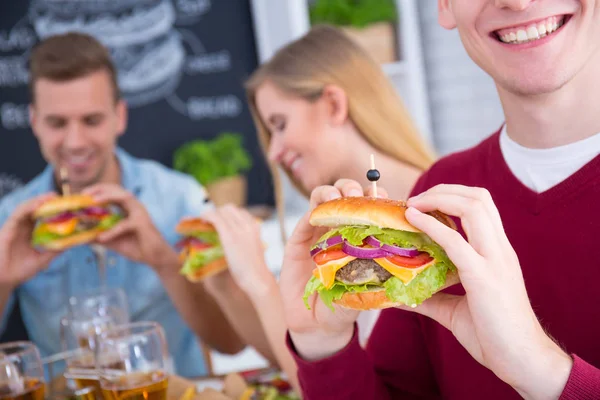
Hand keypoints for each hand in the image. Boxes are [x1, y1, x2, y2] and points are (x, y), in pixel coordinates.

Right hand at [0, 193, 60, 287]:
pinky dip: (28, 208)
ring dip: (38, 201)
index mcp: (28, 232)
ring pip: (25, 208)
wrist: (3, 281)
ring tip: (52, 197)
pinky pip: (17, 215)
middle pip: (34, 208)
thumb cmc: (19, 271)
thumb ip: (54, 250)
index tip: (65, 204)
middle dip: (46, 200)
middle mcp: (21, 227)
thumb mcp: (42, 259)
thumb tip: (72, 242)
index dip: (51, 208)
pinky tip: (38, 205)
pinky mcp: (7, 229)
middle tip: (60, 196)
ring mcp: (13, 227)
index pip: (40, 216)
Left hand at [83, 184, 177, 271]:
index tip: (81, 195)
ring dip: (107, 196)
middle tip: (84, 194)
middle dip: (100, 188)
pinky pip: (124, 224)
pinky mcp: (142, 223)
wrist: (155, 258)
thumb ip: (99, 237)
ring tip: (93, 201)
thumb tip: (80, 237)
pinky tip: (102, 238)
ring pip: (124, 197)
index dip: (97, 190)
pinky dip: (112, 230)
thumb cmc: (136, 247)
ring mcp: (139, 213)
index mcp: (127, 207)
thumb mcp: (113, 241)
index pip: (111, 191)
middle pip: (117, 189)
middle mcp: (134, 206)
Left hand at [201, 205, 274, 297]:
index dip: (227, 215)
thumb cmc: (255, 269)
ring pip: (222, 211)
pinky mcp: (229, 236)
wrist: (256, 278)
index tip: (220, 221)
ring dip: (211, 214)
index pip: (240, 212)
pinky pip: (216, 218)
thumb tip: (237, 241)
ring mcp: (239, 229)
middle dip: (218, 212)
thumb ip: (247, 240)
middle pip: (229, 209)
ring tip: (204, 221)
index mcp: (255, 226)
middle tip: (210, 221)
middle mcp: (248, 224)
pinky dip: (207, 216)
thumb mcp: (254, 249)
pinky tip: (202, 220)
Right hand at [281, 179, 387, 360]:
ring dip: (331, 192)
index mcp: (360, 237)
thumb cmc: (344, 308)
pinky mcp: (299, 240)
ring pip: (324, 198)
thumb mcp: (363, 295)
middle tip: (356, 196)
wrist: (315, 326)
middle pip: (347, 196)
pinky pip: (305, 218)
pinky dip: (312, 210)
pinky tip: (318, 213)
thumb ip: (372, 283)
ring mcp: (318, 232)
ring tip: (336, 198)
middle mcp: (340, 229)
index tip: (383, 199)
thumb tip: (392, 272)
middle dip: (352, 189)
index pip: (370, 208)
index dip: (377, 199)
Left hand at [403, 184, 570, 399]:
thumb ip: (433, 298)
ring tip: (413, 204)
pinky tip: (413, 219)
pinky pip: (456, 241)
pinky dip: (432, 225)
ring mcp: (495, 261)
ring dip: (439, 199)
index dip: (452, 195)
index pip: (481, 206)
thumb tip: (403, 297)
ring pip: (473, 208)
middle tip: (415, 199)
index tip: (424, 202)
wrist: (523, 360)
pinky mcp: (484, 277)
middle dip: (443, 190)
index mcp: (497, 252)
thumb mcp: (457, 310)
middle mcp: (499, 249)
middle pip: (478, 197)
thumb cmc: (494, 336)